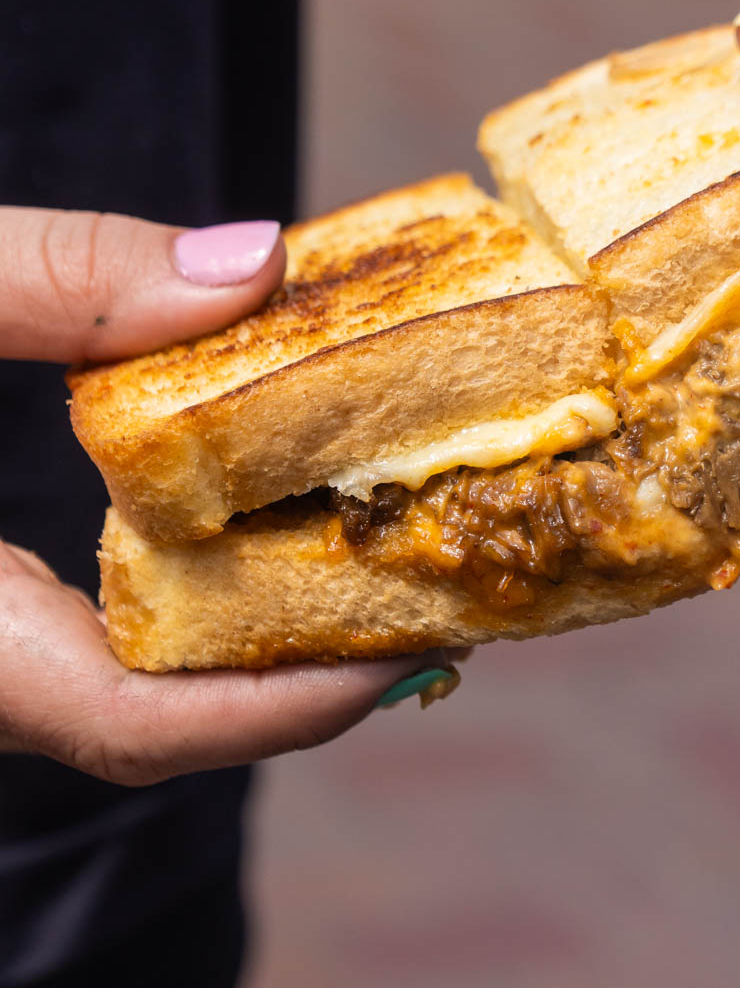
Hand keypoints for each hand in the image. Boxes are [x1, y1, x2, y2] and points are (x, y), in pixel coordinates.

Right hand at [0, 208, 447, 782]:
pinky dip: (180, 602)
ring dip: (253, 643)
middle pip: (150, 722)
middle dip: (302, 678)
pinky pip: (77, 642)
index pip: (127, 724)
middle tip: (440, 596)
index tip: (414, 653)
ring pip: (116, 691)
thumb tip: (256, 263)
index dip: (282, 709)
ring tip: (379, 562)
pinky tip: (248, 529)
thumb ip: (51, 280)